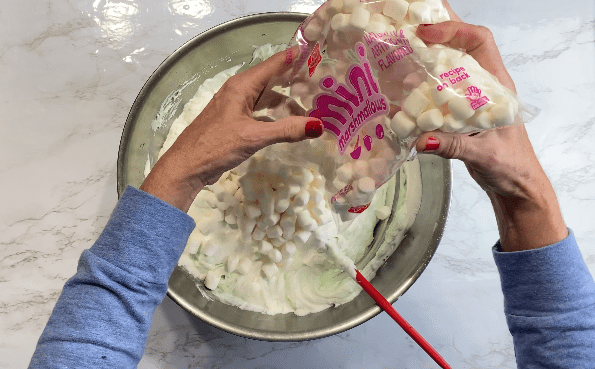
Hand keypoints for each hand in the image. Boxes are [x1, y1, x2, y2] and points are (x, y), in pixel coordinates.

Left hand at [140, 49, 322, 212]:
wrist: (187, 166)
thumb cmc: (217, 145)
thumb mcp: (254, 137)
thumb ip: (286, 130)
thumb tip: (319, 125)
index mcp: (242, 86)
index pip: (274, 64)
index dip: (295, 57)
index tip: (317, 53)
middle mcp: (240, 91)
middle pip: (273, 79)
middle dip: (296, 81)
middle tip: (322, 84)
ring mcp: (236, 106)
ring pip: (267, 98)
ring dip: (287, 102)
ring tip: (311, 107)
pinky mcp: (235, 121)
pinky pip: (261, 112)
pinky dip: (276, 116)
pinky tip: (289, 125)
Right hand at [413, 1, 566, 250]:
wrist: (515, 185)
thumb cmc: (509, 166)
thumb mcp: (484, 155)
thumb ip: (454, 146)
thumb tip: (420, 140)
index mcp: (496, 86)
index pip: (479, 42)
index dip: (453, 31)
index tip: (425, 34)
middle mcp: (483, 85)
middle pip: (461, 43)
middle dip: (436, 28)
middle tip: (406, 21)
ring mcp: (470, 96)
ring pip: (447, 62)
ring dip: (424, 52)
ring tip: (396, 45)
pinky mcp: (459, 110)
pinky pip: (438, 86)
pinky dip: (419, 80)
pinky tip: (400, 82)